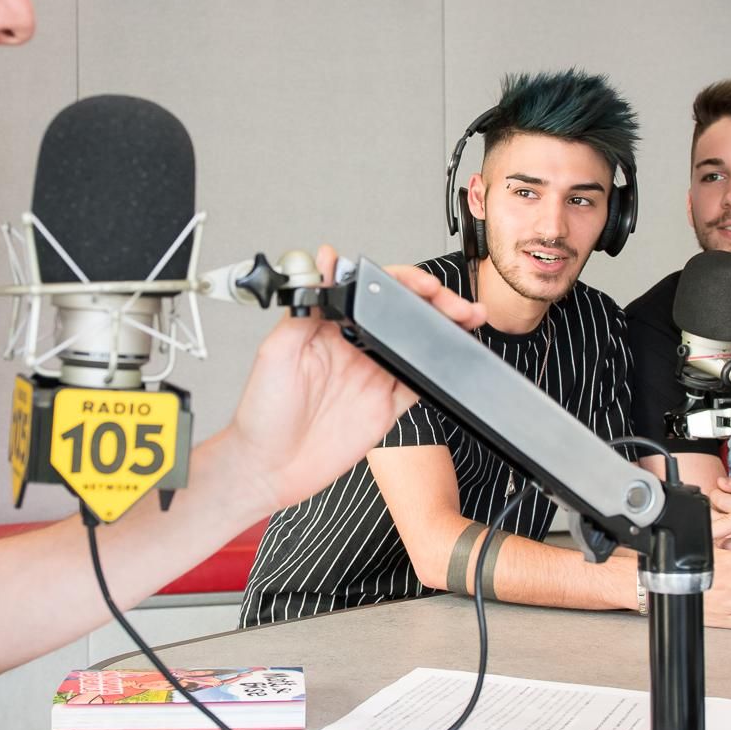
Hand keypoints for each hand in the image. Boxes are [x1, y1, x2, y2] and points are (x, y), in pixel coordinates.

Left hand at [225, 247, 483, 514]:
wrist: (268, 468)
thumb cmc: (262, 413)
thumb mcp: (276, 350)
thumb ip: (305, 305)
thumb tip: (322, 261)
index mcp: (330, 326)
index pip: (373, 292)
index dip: (402, 283)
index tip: (422, 284)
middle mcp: (355, 348)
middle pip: (404, 315)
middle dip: (435, 302)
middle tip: (456, 304)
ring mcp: (373, 377)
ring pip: (419, 345)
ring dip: (445, 331)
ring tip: (468, 320)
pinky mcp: (386, 407)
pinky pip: (420, 384)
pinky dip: (440, 373)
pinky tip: (453, 361)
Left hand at [713, 475, 730, 543]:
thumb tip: (720, 482)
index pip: (718, 499)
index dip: (717, 491)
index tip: (721, 490)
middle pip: (713, 516)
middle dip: (713, 506)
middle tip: (721, 501)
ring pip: (717, 529)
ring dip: (717, 520)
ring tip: (727, 512)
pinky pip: (725, 539)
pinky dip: (723, 531)